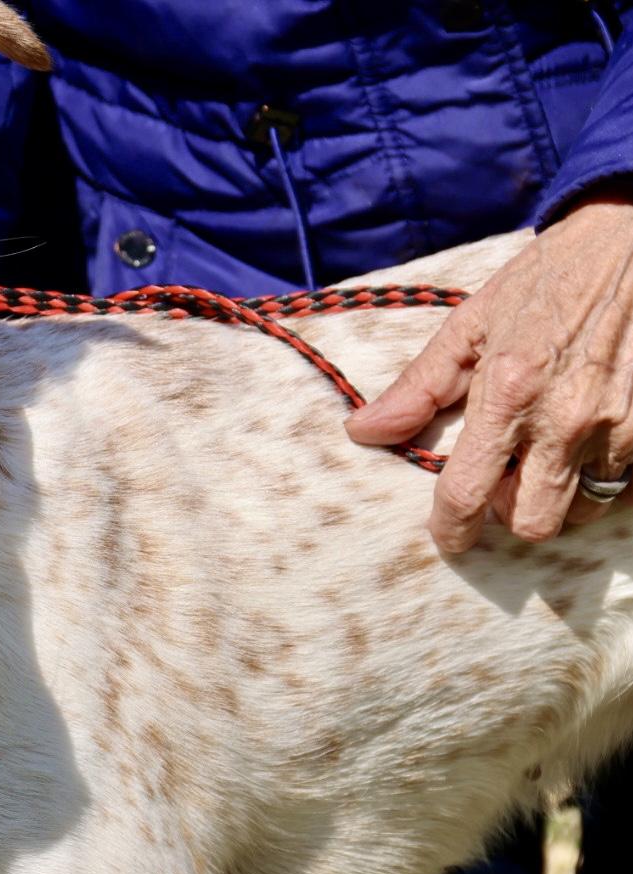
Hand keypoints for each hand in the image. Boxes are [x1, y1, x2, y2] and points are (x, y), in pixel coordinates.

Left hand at [346, 195, 632, 552]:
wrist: (632, 239)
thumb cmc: (547, 279)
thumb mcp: (471, 323)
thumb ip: (418, 386)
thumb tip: (363, 431)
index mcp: (508, 392)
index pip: (468, 491)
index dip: (451, 527)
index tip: (448, 536)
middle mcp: (566, 418)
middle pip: (534, 521)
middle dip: (510, 514)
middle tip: (502, 484)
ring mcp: (619, 424)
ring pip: (583, 510)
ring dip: (558, 498)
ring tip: (544, 461)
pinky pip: (624, 484)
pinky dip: (600, 478)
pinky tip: (584, 447)